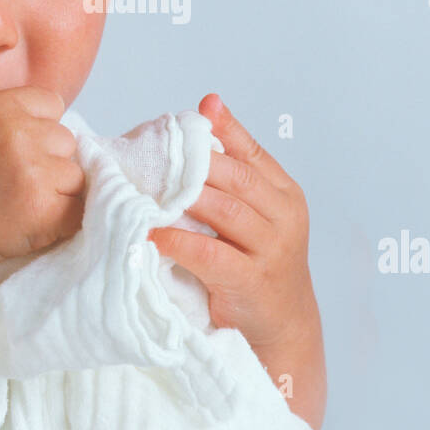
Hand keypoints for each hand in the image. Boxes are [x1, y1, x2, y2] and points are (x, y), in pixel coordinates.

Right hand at [0, 87, 85, 269]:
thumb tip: (38, 108)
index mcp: (0, 107)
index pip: (53, 103)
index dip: (40, 126)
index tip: (22, 147)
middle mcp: (20, 134)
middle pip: (66, 139)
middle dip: (49, 158)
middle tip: (18, 178)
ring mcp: (35, 173)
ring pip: (74, 174)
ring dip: (57, 189)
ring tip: (23, 199)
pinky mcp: (45, 210)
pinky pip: (78, 208)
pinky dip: (64, 217)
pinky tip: (37, 219)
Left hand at [148, 94, 318, 358]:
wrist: (284, 327)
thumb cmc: (258, 261)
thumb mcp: (255, 211)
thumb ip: (234, 163)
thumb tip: (208, 102)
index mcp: (285, 193)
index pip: (252, 152)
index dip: (222, 130)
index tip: (188, 115)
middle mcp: (284, 217)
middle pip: (236, 177)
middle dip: (193, 163)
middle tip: (151, 154)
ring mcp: (272, 251)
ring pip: (224, 210)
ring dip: (182, 198)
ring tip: (145, 190)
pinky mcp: (251, 282)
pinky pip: (209, 254)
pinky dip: (176, 242)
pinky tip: (151, 235)